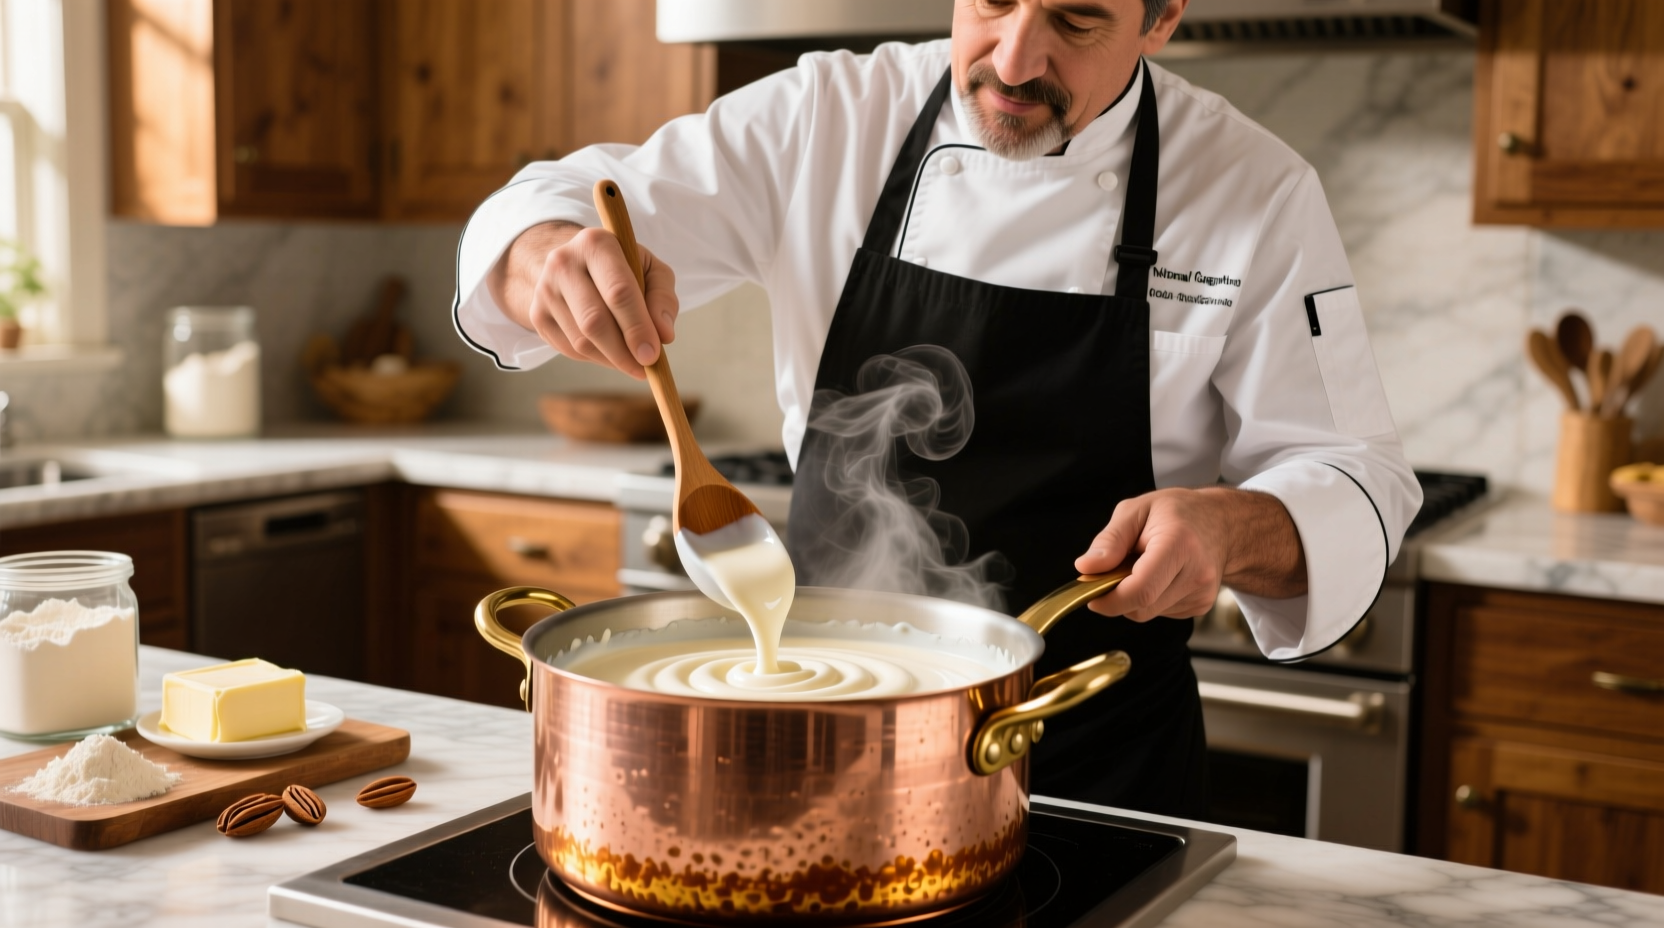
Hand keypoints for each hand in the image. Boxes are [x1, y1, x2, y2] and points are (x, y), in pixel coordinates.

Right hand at [491, 221, 679, 379]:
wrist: (575, 264)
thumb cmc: (622, 268)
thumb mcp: (651, 270)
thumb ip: (663, 298)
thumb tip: (664, 335)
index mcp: (596, 244)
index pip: (618, 291)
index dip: (637, 327)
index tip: (653, 355)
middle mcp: (563, 263)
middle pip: (594, 320)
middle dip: (623, 351)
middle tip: (645, 368)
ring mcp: (545, 290)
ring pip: (581, 340)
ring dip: (612, 359)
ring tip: (633, 362)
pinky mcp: (537, 314)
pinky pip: (569, 349)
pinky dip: (596, 359)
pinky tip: (612, 354)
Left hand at [1073, 487, 1306, 621]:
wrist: (1223, 523)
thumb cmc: (1178, 512)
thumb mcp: (1136, 510)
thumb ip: (1109, 540)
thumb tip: (1086, 568)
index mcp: (1179, 545)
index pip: (1140, 590)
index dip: (1109, 600)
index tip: (1092, 594)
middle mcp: (1196, 574)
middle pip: (1141, 607)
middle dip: (1118, 596)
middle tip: (1116, 570)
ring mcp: (1202, 594)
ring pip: (1148, 613)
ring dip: (1135, 596)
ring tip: (1144, 566)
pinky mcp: (1201, 606)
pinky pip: (1161, 612)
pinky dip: (1151, 598)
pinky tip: (1160, 576)